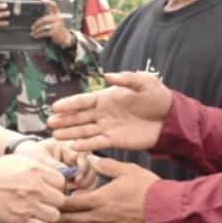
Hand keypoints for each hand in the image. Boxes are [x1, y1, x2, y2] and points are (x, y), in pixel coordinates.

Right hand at [0, 156, 65, 222]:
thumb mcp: (19, 161)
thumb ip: (39, 168)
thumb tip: (56, 175)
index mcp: (36, 170)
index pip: (62, 181)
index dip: (58, 186)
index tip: (52, 189)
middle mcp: (35, 188)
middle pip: (61, 200)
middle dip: (56, 202)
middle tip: (48, 203)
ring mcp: (28, 205)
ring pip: (55, 216)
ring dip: (51, 216)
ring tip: (43, 214)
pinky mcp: (20, 220)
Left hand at [20, 138, 99, 190]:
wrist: (23, 160)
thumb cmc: (30, 155)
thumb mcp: (40, 159)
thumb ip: (56, 167)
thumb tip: (72, 178)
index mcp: (71, 145)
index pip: (86, 156)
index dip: (84, 169)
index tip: (77, 180)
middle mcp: (79, 156)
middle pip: (93, 170)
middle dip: (86, 182)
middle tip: (74, 192)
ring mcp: (79, 168)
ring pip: (91, 181)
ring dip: (84, 190)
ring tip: (71, 196)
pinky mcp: (77, 180)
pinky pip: (84, 188)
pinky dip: (80, 195)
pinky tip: (70, 199)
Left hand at [31, 0, 73, 47]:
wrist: (65, 37)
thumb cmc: (58, 28)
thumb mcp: (55, 21)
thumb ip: (49, 18)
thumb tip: (37, 20)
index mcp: (57, 14)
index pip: (54, 6)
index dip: (48, 2)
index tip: (42, 0)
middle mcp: (58, 18)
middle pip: (44, 19)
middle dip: (36, 24)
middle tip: (32, 27)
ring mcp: (57, 25)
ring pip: (43, 27)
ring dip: (36, 31)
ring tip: (33, 33)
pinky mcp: (55, 32)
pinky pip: (44, 33)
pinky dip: (39, 35)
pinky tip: (36, 36)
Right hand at [47, 72, 172, 152]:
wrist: (171, 118)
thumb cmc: (158, 97)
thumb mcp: (144, 83)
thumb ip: (126, 79)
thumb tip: (108, 76)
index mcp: (106, 98)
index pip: (83, 101)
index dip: (69, 104)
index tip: (55, 106)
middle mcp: (104, 113)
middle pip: (80, 117)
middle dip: (64, 119)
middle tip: (50, 123)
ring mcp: (108, 127)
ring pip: (85, 131)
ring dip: (71, 133)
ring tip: (56, 136)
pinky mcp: (116, 140)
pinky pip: (98, 143)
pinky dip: (87, 145)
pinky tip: (75, 146)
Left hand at [56, 157, 159, 222]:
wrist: (166, 213)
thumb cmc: (148, 189)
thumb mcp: (127, 170)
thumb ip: (106, 165)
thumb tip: (91, 159)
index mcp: (99, 199)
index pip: (70, 202)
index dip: (56, 203)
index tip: (46, 201)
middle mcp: (99, 217)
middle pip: (70, 220)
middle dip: (54, 219)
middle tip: (40, 218)